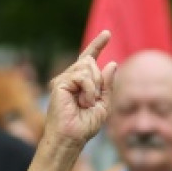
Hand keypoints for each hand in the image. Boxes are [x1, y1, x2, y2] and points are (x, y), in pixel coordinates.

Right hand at [44, 31, 117, 148]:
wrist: (72, 137)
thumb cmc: (85, 125)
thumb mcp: (103, 104)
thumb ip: (107, 85)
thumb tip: (111, 63)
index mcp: (82, 82)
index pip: (90, 58)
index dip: (98, 44)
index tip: (107, 33)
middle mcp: (71, 77)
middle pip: (91, 62)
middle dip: (99, 81)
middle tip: (92, 101)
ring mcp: (64, 79)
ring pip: (87, 68)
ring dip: (94, 88)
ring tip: (86, 103)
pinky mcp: (59, 83)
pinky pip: (82, 76)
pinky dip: (89, 90)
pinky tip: (83, 102)